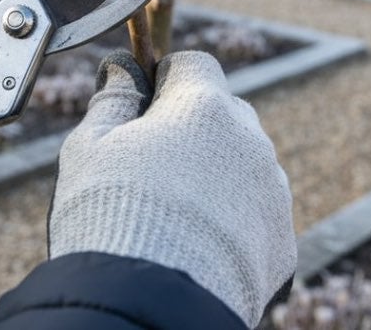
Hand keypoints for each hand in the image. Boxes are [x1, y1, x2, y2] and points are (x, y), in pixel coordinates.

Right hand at [49, 50, 295, 327]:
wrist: (147, 306)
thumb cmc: (109, 218)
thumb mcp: (88, 149)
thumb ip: (112, 100)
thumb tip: (122, 69)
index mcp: (203, 106)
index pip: (194, 64)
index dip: (166, 80)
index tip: (145, 107)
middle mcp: (250, 140)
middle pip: (224, 114)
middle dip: (193, 129)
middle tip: (152, 168)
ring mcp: (273, 191)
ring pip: (246, 166)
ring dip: (217, 177)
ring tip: (173, 218)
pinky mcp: (282, 241)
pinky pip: (258, 216)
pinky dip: (234, 224)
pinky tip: (199, 249)